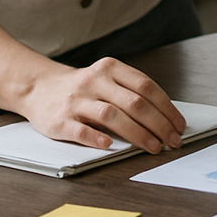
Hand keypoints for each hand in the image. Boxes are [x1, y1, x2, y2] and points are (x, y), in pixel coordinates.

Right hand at [20, 57, 186, 152]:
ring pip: (111, 115)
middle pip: (134, 103)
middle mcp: (94, 82)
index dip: (167, 108)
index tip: (179, 125)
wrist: (38, 87)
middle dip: (159, 124)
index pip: (147, 87)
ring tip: (153, 147)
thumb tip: (165, 117)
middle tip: (172, 141)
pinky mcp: (58, 119)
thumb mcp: (108, 79)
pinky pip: (80, 130)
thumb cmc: (83, 88)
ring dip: (137, 133)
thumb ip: (131, 91)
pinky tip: (110, 146)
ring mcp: (76, 100)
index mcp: (111, 69)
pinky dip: (96, 138)